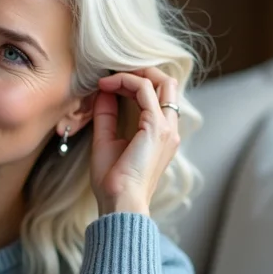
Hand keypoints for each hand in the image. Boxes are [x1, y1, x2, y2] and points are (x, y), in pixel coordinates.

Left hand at [90, 67, 180, 216]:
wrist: (119, 202)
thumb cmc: (113, 181)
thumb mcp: (106, 141)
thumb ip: (107, 116)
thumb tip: (103, 92)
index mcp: (161, 134)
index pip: (158, 96)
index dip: (134, 83)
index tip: (106, 85)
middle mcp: (169, 129)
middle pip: (167, 83)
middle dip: (140, 71)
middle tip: (113, 73)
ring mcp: (166, 127)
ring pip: (160, 81)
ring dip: (132, 73)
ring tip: (108, 77)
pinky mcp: (157, 127)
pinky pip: (144, 89)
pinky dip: (125, 81)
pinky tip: (106, 86)